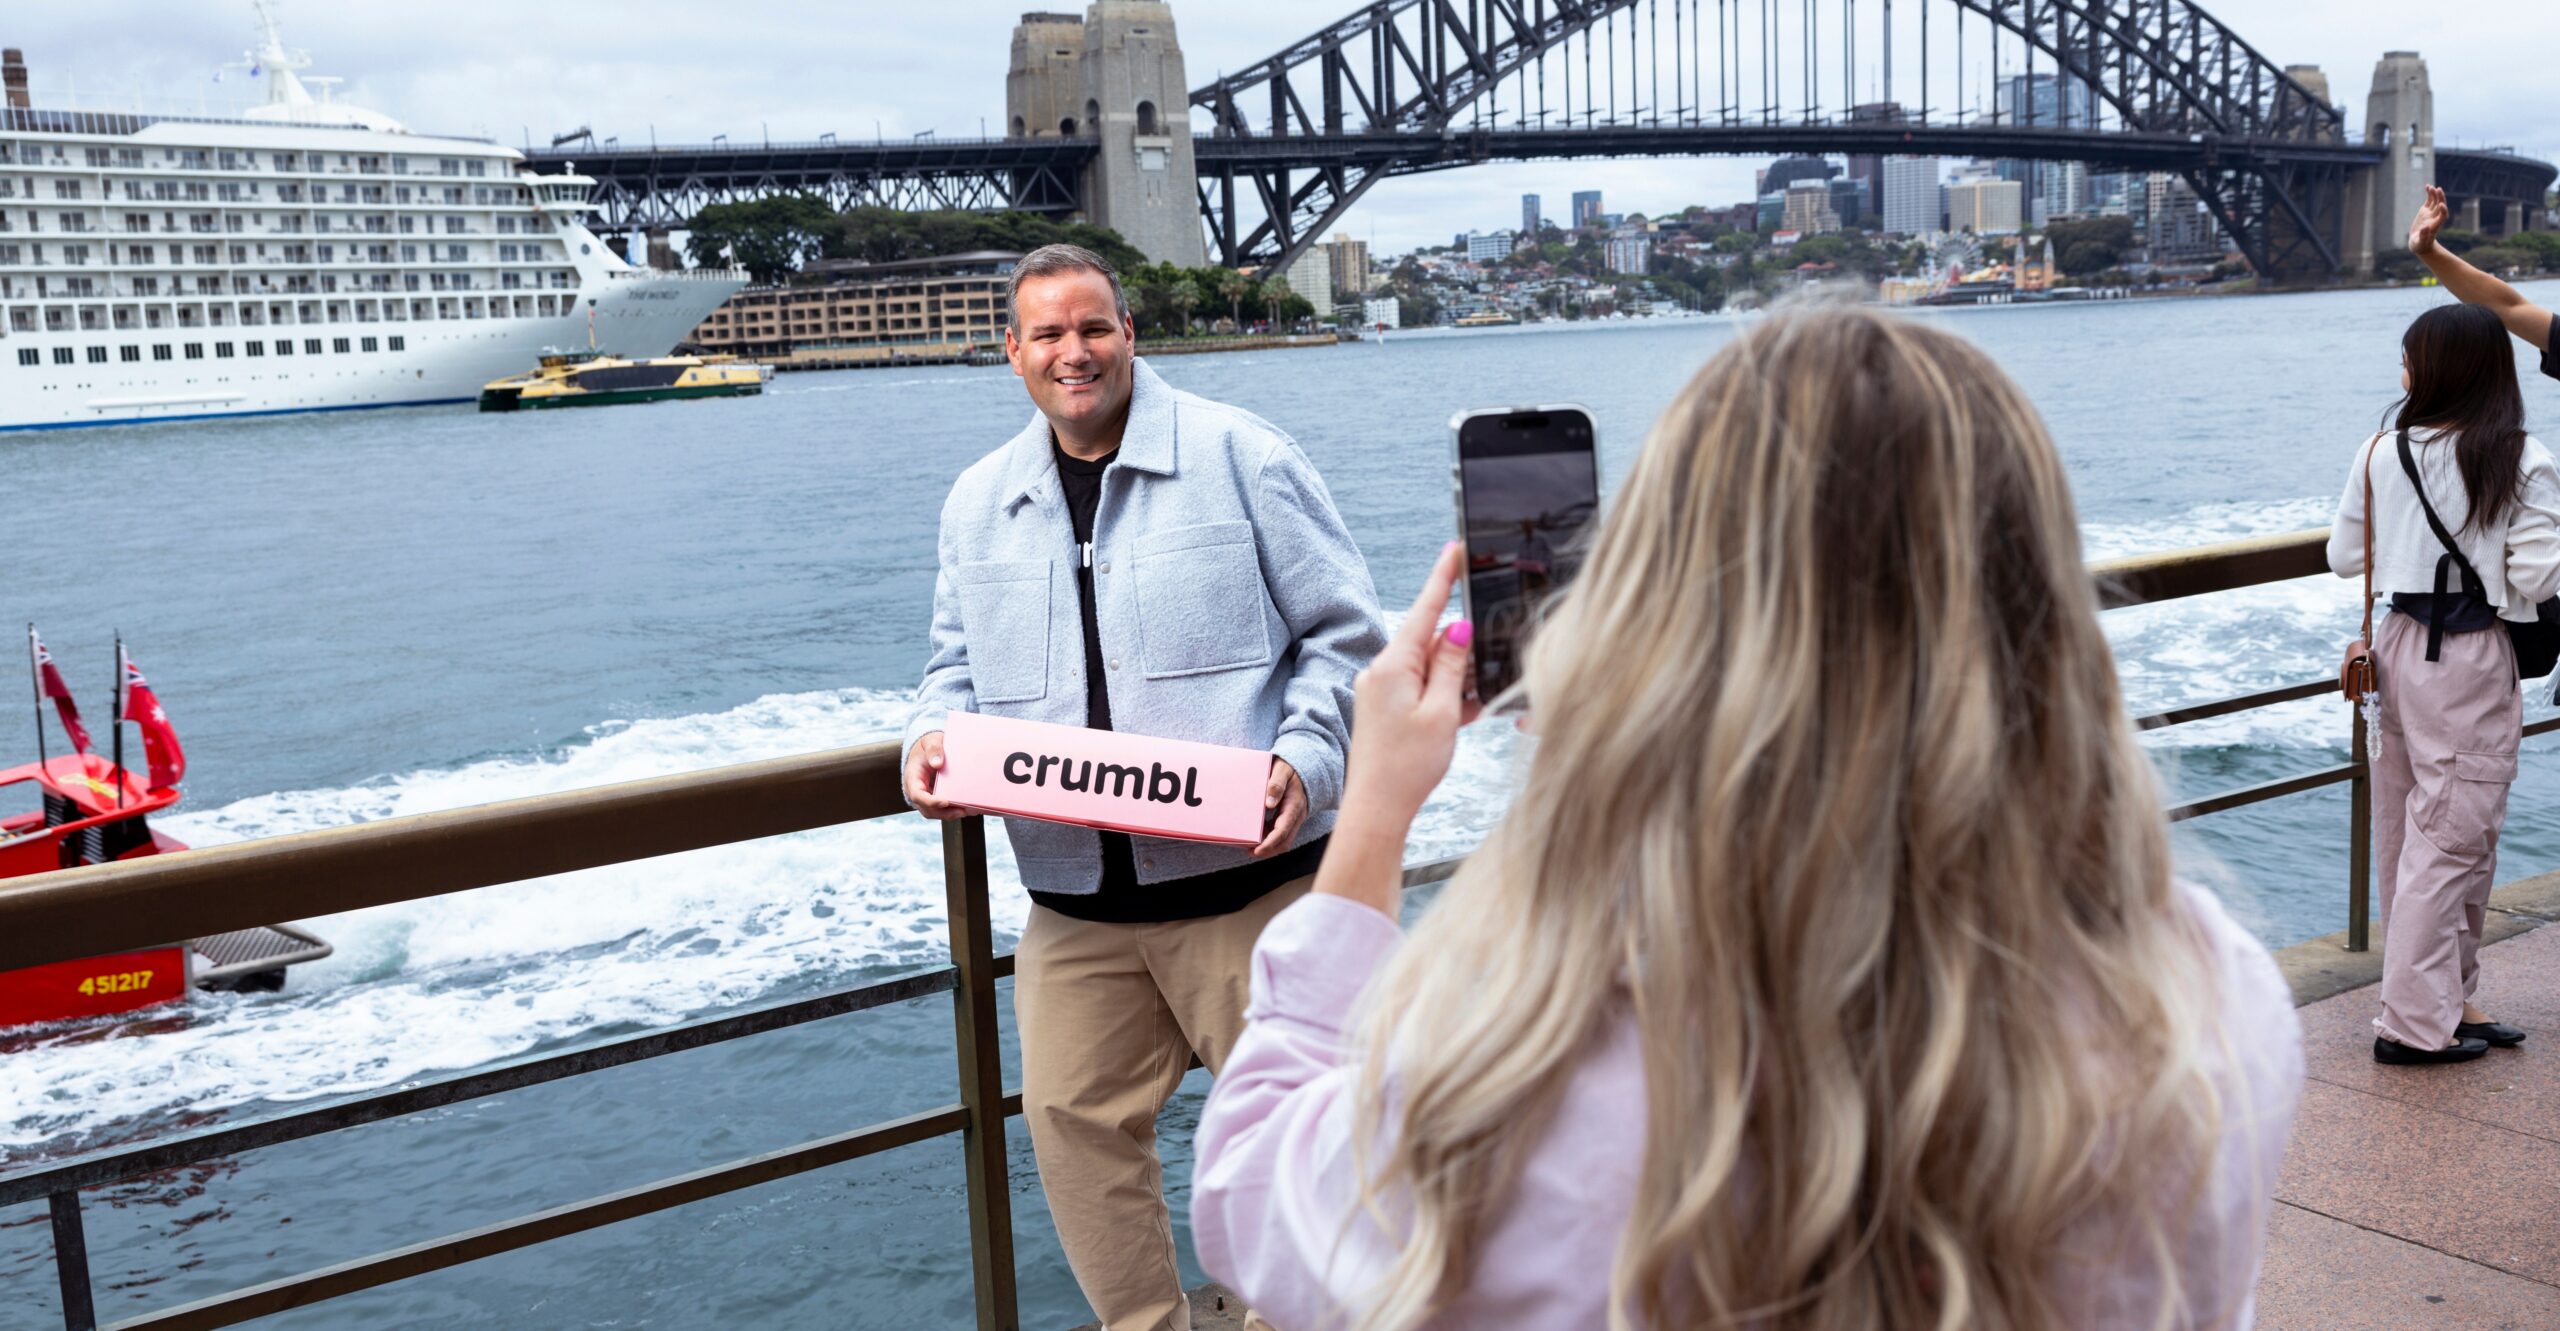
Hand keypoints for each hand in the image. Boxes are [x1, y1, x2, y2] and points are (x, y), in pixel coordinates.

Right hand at [903, 731, 968, 820]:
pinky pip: (942, 809)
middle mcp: (917, 791)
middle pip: (927, 809)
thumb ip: (934, 749)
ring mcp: (926, 796)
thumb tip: (938, 763)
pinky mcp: (935, 798)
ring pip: (935, 812)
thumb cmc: (928, 746)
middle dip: (944, 813)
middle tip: (962, 811)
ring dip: (950, 814)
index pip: (917, 795)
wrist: (928, 750)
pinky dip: (953, 811)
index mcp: (912, 778)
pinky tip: (968, 808)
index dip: (930, 801)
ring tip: (968, 811)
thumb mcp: (930, 741)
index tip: (945, 801)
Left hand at [1251, 759, 1306, 858]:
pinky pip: (1282, 834)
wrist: (1305, 768)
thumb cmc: (1290, 769)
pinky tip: (1256, 836)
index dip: (1270, 843)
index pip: (1283, 830)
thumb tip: (1269, 804)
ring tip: (1250, 847)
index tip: (1257, 850)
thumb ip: (1276, 784)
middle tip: (1249, 852)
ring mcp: (1294, 819)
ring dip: (1269, 847)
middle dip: (1268, 850)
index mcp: (1294, 806)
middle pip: (1284, 841)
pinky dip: (1270, 839)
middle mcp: (1296, 816)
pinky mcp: (1290, 819)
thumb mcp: (1283, 771)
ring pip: (1284, 841)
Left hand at [1341, 542, 1480, 826]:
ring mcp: (1380, 690)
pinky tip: (1459, 720)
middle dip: (1459, 656)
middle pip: (1430, 642)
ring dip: (1453, 685)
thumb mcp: (1442, 713)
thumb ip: (1453, 666)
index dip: (1443, 578)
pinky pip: (1419, 690)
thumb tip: (1458, 629)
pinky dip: (1442, 700)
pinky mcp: (1383, 708)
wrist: (1377, 809)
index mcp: (1393, 666)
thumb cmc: (1407, 767)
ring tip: (1466, 716)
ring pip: (1429, 669)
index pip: (1424, 610)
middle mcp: (1381, 671)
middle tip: (1478, 685)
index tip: (1455, 548)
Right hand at [2408, 184, 2448, 255]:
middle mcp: (2435, 217)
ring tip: (2430, 187)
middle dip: (2440, 198)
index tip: (2441, 205)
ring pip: (2435, 201)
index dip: (2443, 210)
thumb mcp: (2420, 242)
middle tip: (2438, 190)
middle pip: (2440, 206)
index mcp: (2436, 225)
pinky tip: (2427, 187)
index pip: (2443, 216)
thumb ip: (2424, 235)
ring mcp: (2430, 213)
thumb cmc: (2420, 245)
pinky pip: (2429, 200)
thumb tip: (2425, 227)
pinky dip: (2429, 194)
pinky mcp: (2425, 211)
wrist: (2420, 244)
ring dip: (2434, 194)